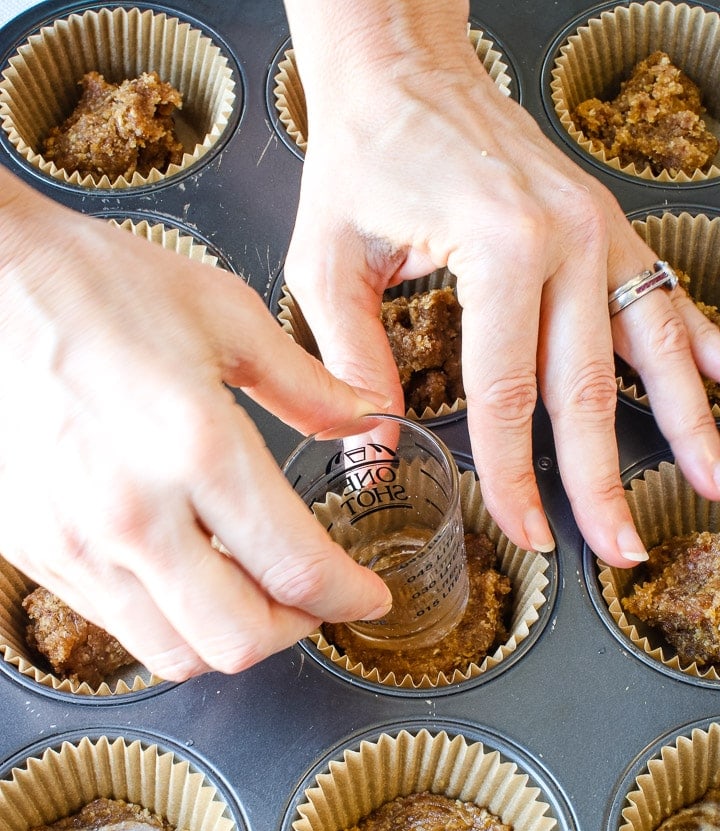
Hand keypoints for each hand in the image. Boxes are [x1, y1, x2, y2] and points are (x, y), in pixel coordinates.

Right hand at [0, 168, 391, 680]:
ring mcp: (78, 543)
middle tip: (312, 597)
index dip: (349, 595)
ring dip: (229, 635)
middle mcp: (135, 514)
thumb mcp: (224, 314)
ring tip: (248, 590)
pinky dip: (169, 619)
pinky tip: (183, 572)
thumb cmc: (94, 285)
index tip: (368, 593)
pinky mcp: (39, 552)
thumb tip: (365, 420)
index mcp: (197, 447)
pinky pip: (119, 625)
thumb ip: (308, 385)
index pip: (296, 568)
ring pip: (175, 653)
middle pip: (238, 641)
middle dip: (295, 629)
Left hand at [282, 0, 719, 566]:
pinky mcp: (605, 224)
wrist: (402, 68)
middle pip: (591, 389)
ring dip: (687, 421)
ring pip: (654, 346)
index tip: (526, 531)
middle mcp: (566, 239)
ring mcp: (598, 230)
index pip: (511, 396)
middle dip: (605, 479)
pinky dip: (699, 341)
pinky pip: (664, 293)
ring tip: (711, 483)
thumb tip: (369, 452)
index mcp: (500, 250)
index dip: (517, 477)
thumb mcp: (330, 263)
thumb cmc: (364, 156)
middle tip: (620, 545)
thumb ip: (352, 362)